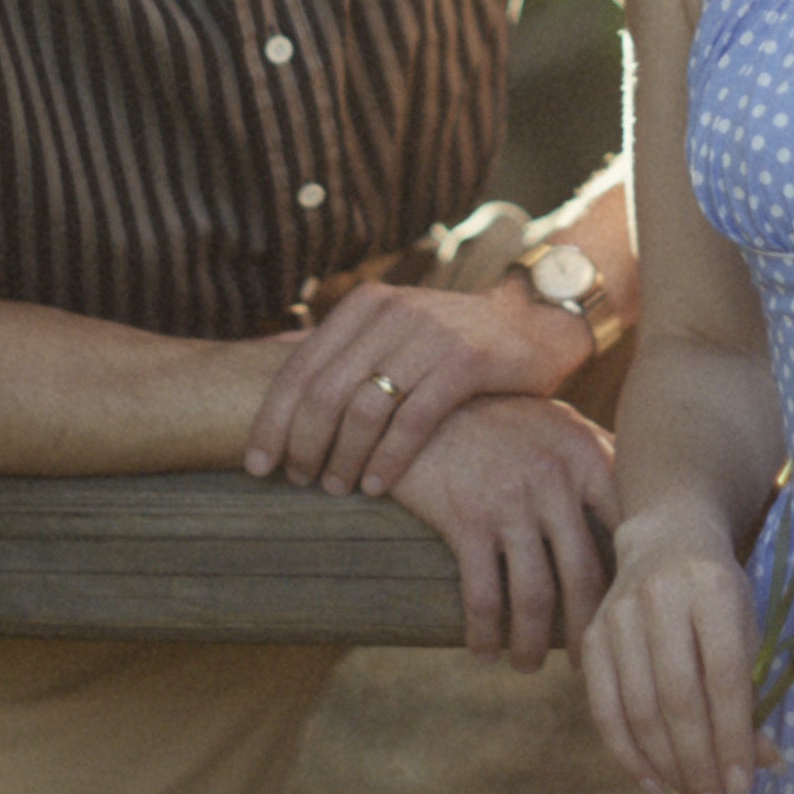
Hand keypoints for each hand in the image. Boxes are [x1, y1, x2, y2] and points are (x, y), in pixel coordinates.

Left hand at [244, 278, 585, 497]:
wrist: (536, 323)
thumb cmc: (453, 339)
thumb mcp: (394, 326)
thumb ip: (341, 343)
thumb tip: (266, 353)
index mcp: (364, 305)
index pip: (299, 367)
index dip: (271, 420)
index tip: (257, 465)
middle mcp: (392, 312)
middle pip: (324, 391)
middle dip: (302, 444)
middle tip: (297, 482)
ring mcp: (430, 334)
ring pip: (364, 408)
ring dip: (343, 457)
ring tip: (336, 488)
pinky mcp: (466, 361)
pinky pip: (413, 420)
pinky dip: (389, 460)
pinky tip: (378, 487)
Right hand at [384, 394, 616, 669]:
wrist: (425, 397)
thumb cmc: (499, 416)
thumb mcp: (559, 424)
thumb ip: (601, 458)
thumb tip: (643, 502)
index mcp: (588, 457)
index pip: (628, 530)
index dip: (632, 582)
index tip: (632, 618)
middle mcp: (556, 480)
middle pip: (585, 576)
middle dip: (586, 630)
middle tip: (584, 664)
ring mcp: (512, 500)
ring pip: (536, 595)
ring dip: (533, 643)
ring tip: (528, 665)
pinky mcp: (467, 518)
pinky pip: (483, 594)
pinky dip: (485, 633)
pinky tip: (483, 650)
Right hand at [583, 510, 774, 793]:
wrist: (665, 535)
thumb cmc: (718, 589)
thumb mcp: (746, 625)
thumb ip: (752, 690)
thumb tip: (764, 763)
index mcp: (712, 588)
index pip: (724, 677)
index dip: (735, 740)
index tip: (746, 791)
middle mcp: (660, 597)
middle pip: (678, 699)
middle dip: (701, 766)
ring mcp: (617, 615)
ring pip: (639, 710)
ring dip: (668, 768)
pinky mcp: (591, 635)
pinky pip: (604, 709)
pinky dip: (628, 755)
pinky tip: (654, 785)